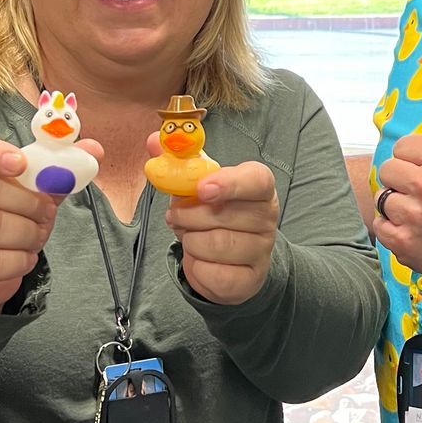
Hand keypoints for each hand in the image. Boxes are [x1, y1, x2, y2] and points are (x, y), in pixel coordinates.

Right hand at [0, 127, 99, 310]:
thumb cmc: (3, 214)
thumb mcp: (27, 188)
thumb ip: (56, 167)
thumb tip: (93, 149)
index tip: (21, 163)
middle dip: (29, 202)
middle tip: (46, 212)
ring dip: (28, 233)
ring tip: (36, 235)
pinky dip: (19, 260)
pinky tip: (23, 256)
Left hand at [158, 139, 278, 304]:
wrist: (233, 258)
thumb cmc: (215, 212)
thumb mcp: (199, 184)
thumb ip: (178, 162)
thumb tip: (154, 142)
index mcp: (259, 187)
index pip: (256, 180)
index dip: (229, 183)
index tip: (202, 189)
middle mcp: (267, 218)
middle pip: (222, 215)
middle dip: (187, 216)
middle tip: (176, 217)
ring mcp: (262, 250)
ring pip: (215, 245)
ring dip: (190, 241)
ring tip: (189, 236)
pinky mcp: (250, 280)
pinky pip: (214, 274)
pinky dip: (196, 267)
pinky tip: (199, 260)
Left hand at [373, 70, 421, 284]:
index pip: (402, 147)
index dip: (415, 159)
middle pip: (388, 170)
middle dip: (404, 180)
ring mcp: (412, 215)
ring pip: (383, 198)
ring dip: (398, 204)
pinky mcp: (403, 242)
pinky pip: (379, 225)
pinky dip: (393, 228)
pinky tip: (415, 228)